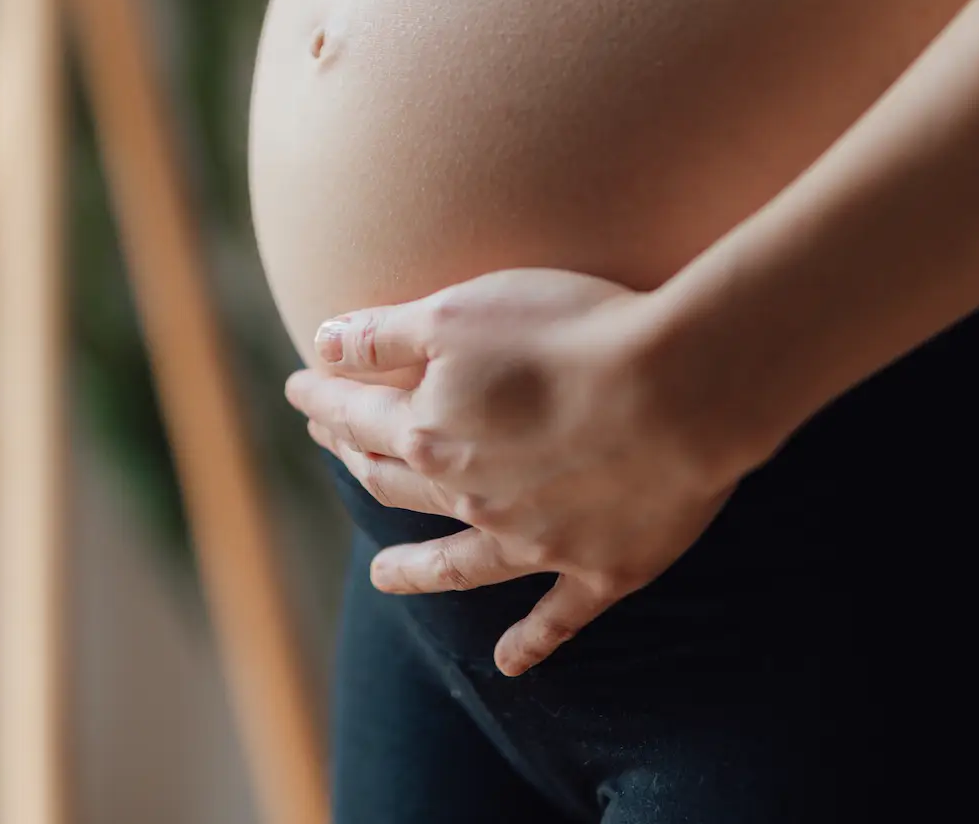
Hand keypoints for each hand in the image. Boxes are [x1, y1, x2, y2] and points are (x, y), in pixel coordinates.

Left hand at [283, 267, 738, 676]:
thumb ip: (384, 335)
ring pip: (457, 564)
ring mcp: (535, 543)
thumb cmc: (569, 333)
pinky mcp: (600, 569)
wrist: (679, 391)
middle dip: (358, 461)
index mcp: (431, 432)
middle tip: (337, 449)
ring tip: (383, 577)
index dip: (323, 399)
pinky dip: (530, 644)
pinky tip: (509, 665)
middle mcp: (471, 498)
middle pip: (398, 483)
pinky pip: (556, 619)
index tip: (299, 387)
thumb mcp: (458, 312)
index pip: (356, 416)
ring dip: (416, 571)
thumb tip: (320, 345)